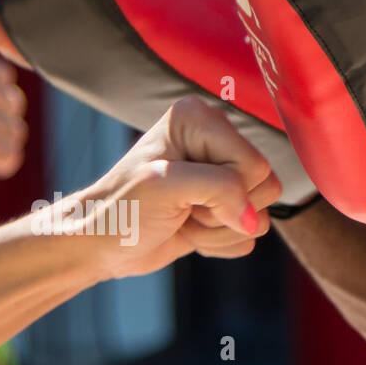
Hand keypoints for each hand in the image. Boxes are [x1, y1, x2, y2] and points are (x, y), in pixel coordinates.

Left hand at [53, 98, 279, 279]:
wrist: (99, 245)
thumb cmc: (121, 209)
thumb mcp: (164, 186)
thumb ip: (219, 189)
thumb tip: (255, 222)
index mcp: (200, 119)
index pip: (254, 165)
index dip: (228, 191)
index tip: (185, 195)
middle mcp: (216, 141)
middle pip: (266, 187)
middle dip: (225, 212)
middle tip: (183, 207)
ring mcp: (222, 176)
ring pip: (262, 215)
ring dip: (221, 231)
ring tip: (183, 219)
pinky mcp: (225, 209)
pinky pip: (250, 236)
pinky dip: (219, 244)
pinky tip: (188, 231)